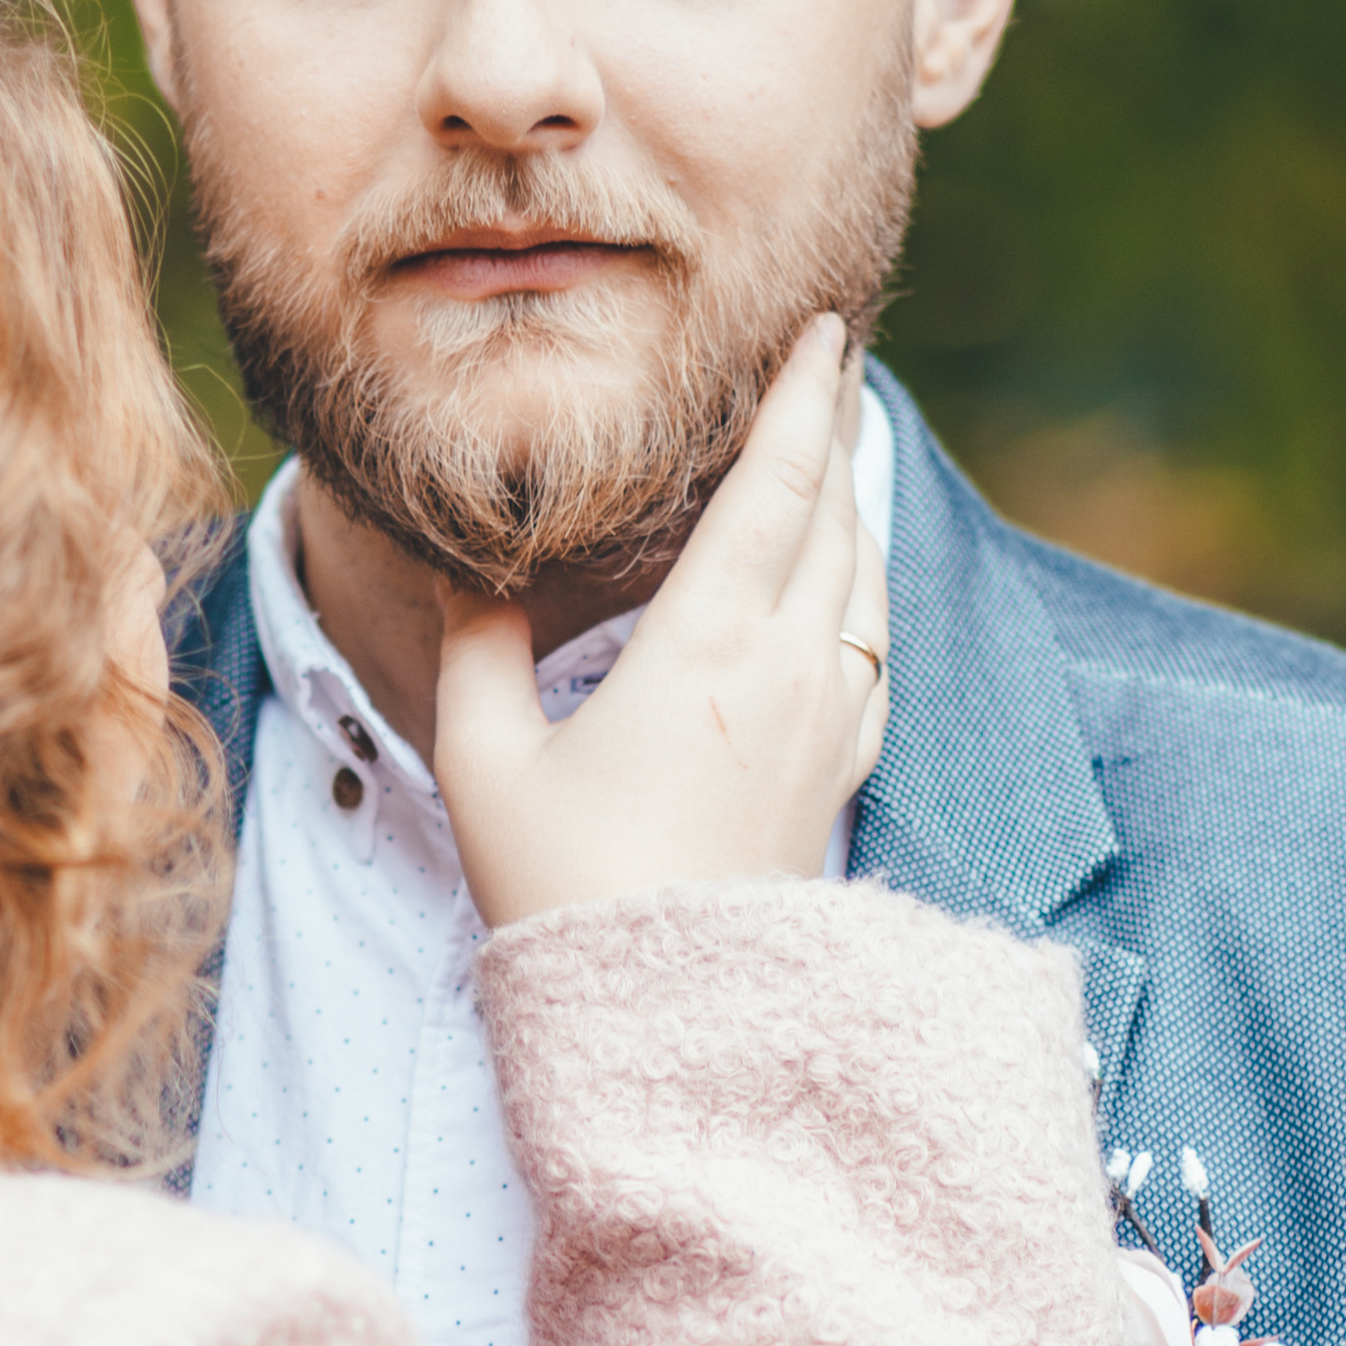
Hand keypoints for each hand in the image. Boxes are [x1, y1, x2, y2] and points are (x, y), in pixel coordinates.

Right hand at [432, 315, 887, 927]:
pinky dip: (864, 592)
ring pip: (864, 582)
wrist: (671, 1017)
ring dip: (851, 507)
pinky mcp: (840, 778)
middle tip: (829, 367)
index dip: (802, 397)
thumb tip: (471, 571)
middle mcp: (788, 672)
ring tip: (832, 460)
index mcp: (706, 646)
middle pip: (834, 516)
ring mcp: (828, 727)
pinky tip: (846, 591)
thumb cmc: (563, 889)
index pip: (774, 486)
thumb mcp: (486, 760)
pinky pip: (874, 653)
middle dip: (832, 431)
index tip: (825, 329)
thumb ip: (479, 648)